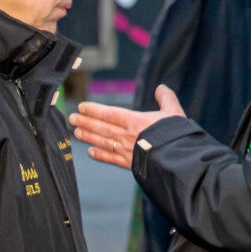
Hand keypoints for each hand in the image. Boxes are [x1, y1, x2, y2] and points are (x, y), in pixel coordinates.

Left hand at [70, 86, 186, 168]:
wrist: (179, 160)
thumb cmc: (177, 135)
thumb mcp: (174, 112)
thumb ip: (166, 98)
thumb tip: (161, 88)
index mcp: (135, 121)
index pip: (109, 114)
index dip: (94, 110)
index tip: (82, 107)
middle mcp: (126, 136)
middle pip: (101, 127)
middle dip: (85, 122)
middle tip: (71, 118)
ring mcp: (125, 151)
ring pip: (102, 142)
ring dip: (88, 137)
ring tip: (76, 132)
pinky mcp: (129, 164)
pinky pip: (110, 159)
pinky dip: (99, 155)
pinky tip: (90, 152)